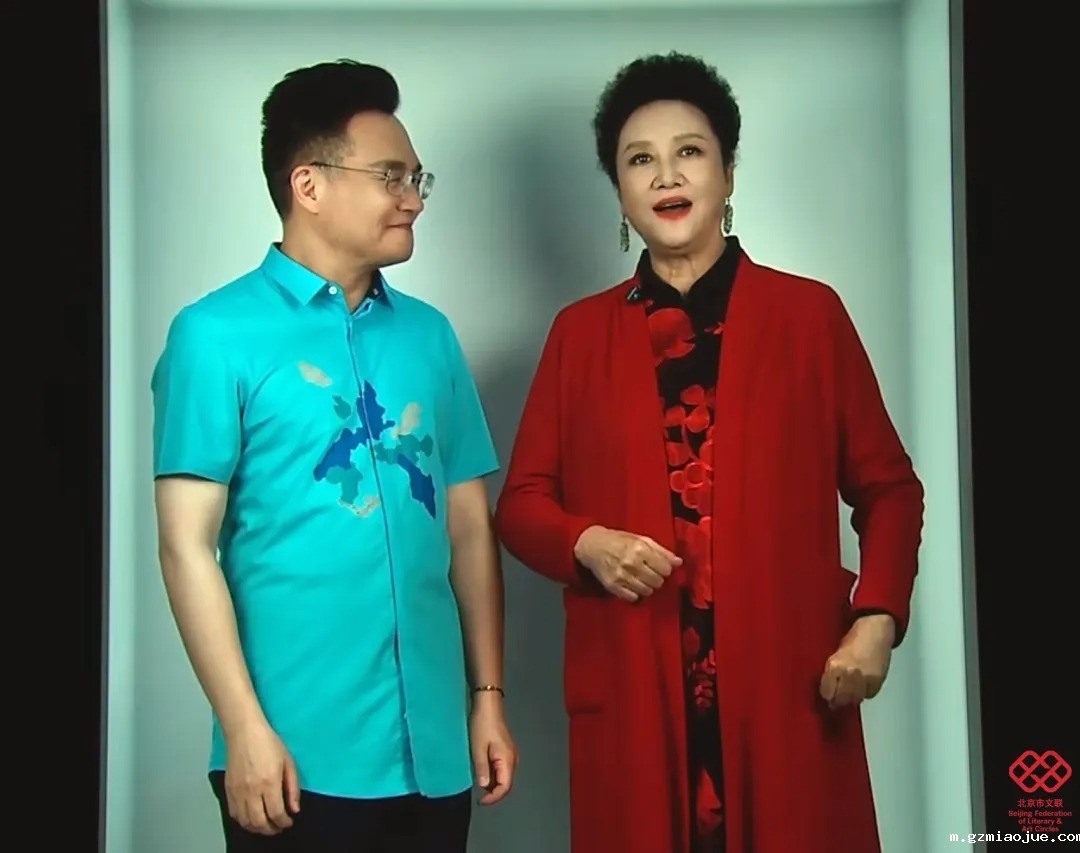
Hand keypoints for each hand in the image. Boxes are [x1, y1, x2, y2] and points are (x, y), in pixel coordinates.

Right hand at [223, 718, 300, 834]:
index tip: (289, 821)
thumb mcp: (288, 762)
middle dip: (271, 829)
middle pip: (260, 822)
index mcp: (269, 782)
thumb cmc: (268, 743)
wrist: (244, 732)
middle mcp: (251, 790)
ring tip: (266, 824)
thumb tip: (294, 809)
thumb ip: (292, 788)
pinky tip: (252, 817)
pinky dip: (244, 821)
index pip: (276, 813)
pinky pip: (234, 814)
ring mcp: (238, 791)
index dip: (284, 822)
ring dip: (257, 828)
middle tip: (278, 826)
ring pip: (245, 821)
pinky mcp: (228, 790)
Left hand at [469, 692, 517, 805]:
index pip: (505, 787)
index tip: (481, 801)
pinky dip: (493, 774)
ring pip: (504, 776)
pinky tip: (482, 771)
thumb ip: (482, 768)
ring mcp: (510, 754)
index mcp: (507, 760)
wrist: (488, 704)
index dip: (494, 798)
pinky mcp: (505, 749)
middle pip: (506, 783)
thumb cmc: (482, 725)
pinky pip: (501, 768)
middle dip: (493, 792)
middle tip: (479, 796)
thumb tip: (484, 786)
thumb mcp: (478, 748)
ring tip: (478, 783)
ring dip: (492, 783)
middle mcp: (512, 759)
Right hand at [573, 526, 681, 602]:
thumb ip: (661, 551)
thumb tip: (679, 562)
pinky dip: (635, 593)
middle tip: (650, 572)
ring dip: (647, 586)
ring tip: (641, 578)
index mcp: (640, 549)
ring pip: (647, 591)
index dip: (665, 569)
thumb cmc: (619, 541)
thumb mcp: (641, 539)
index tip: (660, 567)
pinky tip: (632, 584)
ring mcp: (621, 576)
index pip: (665, 569)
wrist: (592, 546)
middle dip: (657, 578)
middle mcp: (631, 563)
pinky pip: (633, 598)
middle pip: (658, 582)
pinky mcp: (613, 587)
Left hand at [819, 614, 894, 709]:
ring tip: (849, 692)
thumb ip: (832, 673)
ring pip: (855, 700)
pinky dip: (865, 693)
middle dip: (838, 700)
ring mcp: (864, 679)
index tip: (827, 695)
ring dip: (851, 698)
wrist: (875, 632)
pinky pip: (868, 695)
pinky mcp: (877, 681)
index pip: (827, 692)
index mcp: (835, 665)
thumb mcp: (836, 655)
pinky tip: (863, 685)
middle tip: (837, 699)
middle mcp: (849, 673)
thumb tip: (829, 691)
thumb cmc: (853, 641)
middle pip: (841, 699)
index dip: (827, 695)